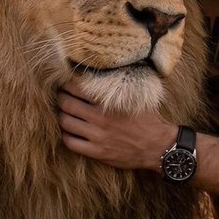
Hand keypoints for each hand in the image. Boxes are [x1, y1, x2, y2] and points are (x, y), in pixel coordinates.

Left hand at [56, 78, 175, 172]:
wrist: (158, 146)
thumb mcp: (138, 96)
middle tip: (62, 97)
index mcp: (108, 102)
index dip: (68, 84)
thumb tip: (114, 67)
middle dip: (61, 98)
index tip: (66, 83)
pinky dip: (66, 135)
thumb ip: (123, 84)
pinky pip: (71, 143)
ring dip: (62, 116)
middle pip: (67, 104)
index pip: (77, 87)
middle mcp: (99, 118)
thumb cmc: (149, 118)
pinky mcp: (97, 152)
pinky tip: (70, 132)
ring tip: (65, 113)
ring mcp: (97, 136)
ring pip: (66, 123)